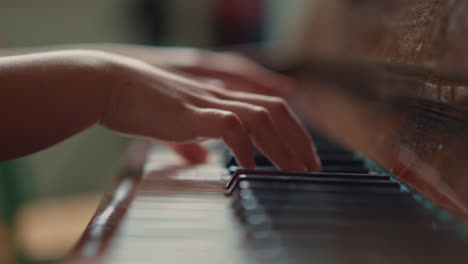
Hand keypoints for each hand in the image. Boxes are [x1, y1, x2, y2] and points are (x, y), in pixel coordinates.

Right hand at [101, 55, 320, 170]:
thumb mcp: (171, 123)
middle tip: (313, 167)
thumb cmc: (136, 104)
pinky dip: (246, 148)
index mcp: (218, 98)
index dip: (290, 130)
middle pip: (276, 109)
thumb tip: (200, 157)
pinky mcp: (190, 113)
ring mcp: (207, 102)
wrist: (106, 84)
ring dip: (282, 146)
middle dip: (299, 139)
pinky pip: (230, 126)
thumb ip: (190, 139)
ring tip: (295, 171)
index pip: (267, 107)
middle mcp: (219, 96)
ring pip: (261, 116)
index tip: (301, 154)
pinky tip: (251, 169)